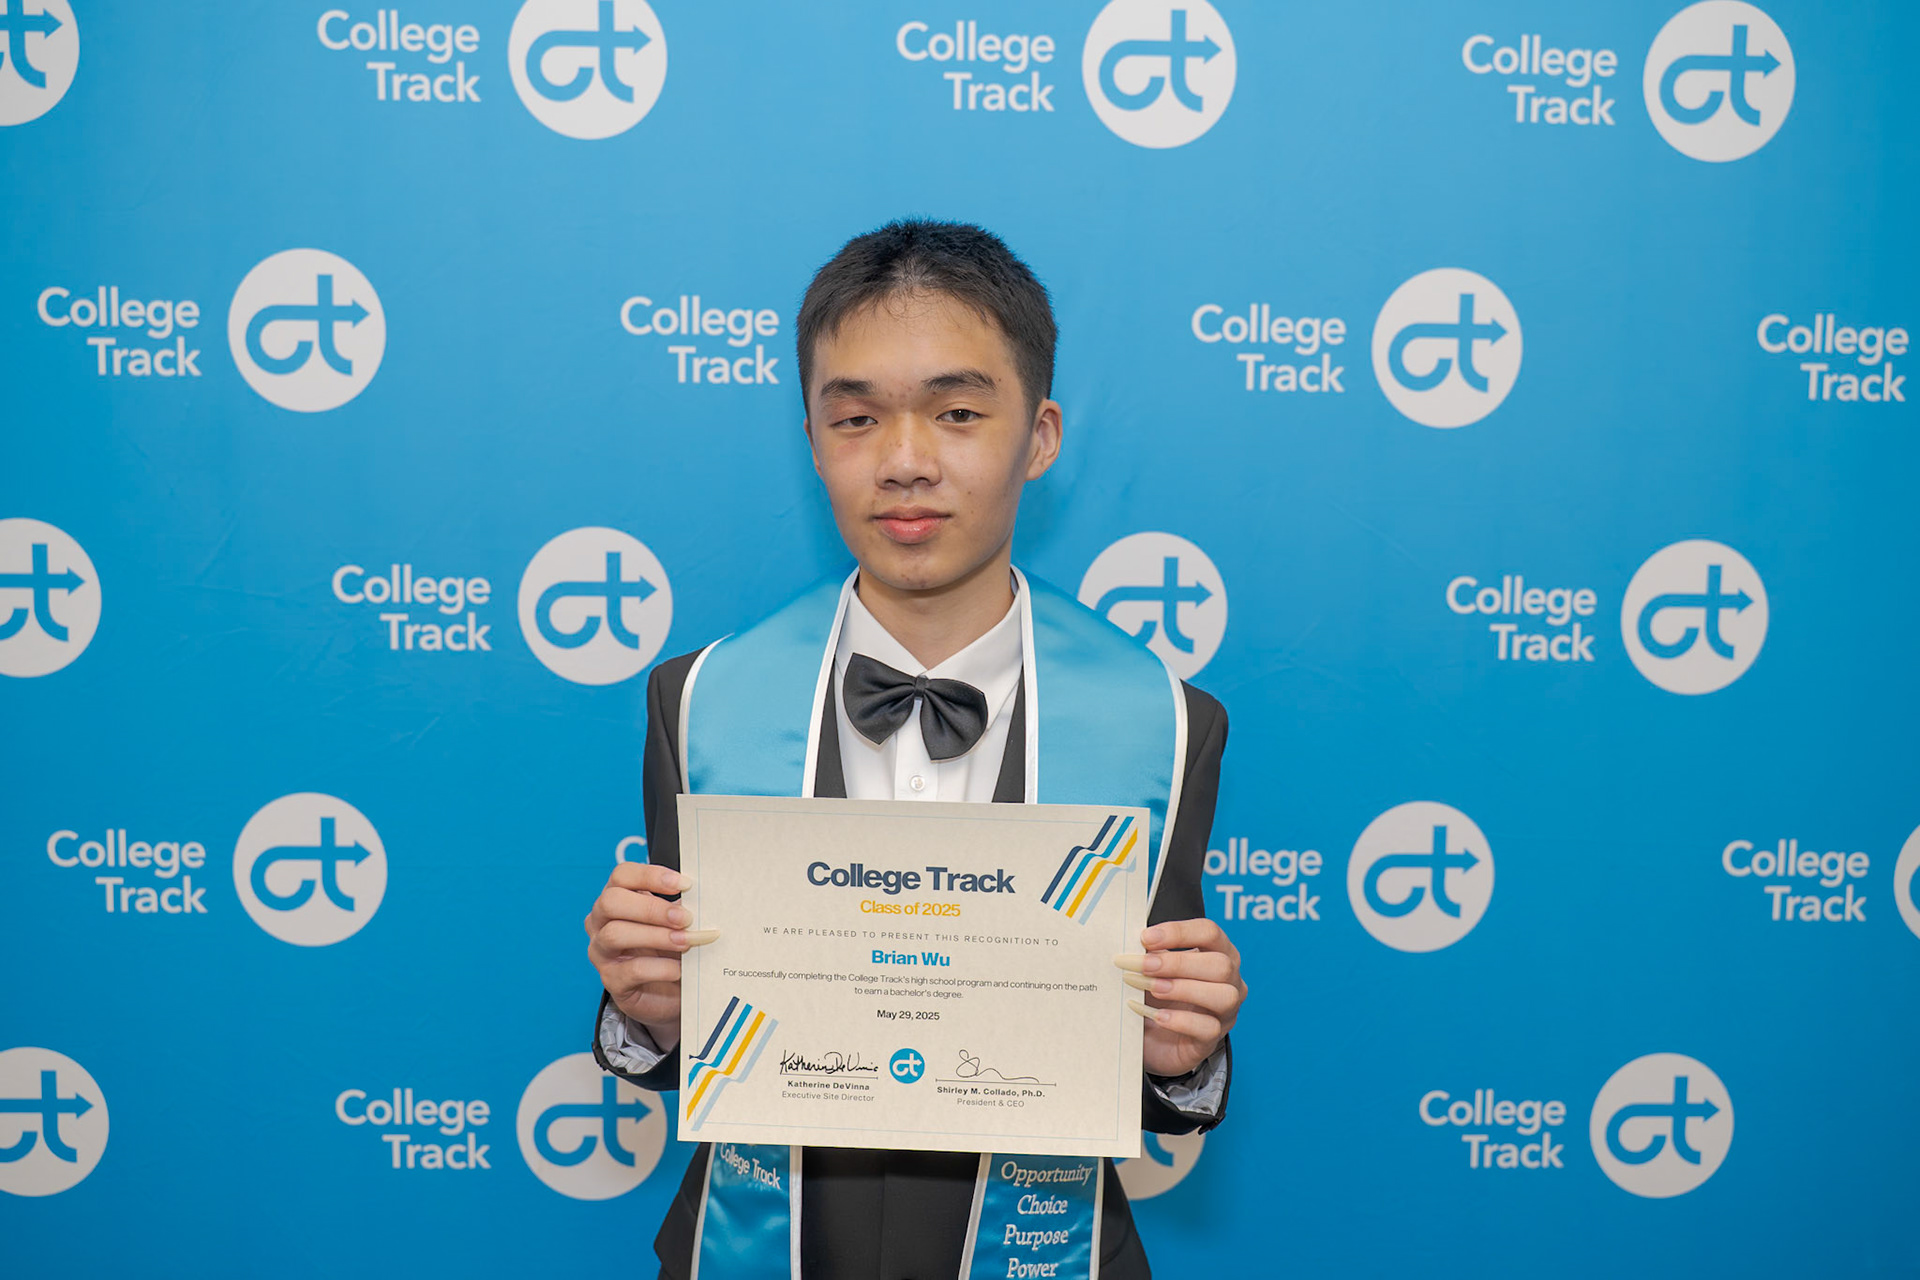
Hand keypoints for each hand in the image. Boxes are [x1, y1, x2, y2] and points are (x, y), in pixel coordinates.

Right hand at [584, 861, 717, 1052]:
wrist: (669, 992)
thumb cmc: (669, 949)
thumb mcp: (676, 923)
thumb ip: (681, 909)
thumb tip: (702, 898)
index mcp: (618, 899)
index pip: (622, 875)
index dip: (651, 876)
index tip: (685, 884)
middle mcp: (601, 922)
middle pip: (611, 901)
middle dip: (651, 908)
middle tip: (684, 918)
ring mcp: (601, 952)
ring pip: (615, 934)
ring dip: (656, 936)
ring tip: (685, 941)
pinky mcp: (612, 980)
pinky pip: (631, 970)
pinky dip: (660, 968)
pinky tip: (678, 969)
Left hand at [1116, 918, 1246, 1078]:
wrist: (1153, 1038)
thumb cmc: (1157, 995)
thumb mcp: (1153, 969)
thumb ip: (1150, 953)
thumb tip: (1132, 942)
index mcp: (1218, 952)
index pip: (1209, 932)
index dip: (1178, 932)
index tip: (1146, 938)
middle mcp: (1230, 981)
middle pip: (1221, 965)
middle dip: (1178, 963)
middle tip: (1144, 966)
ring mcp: (1226, 1012)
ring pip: (1224, 996)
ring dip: (1183, 989)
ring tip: (1153, 988)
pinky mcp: (1213, 1038)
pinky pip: (1208, 1028)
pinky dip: (1181, 1021)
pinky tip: (1158, 1016)